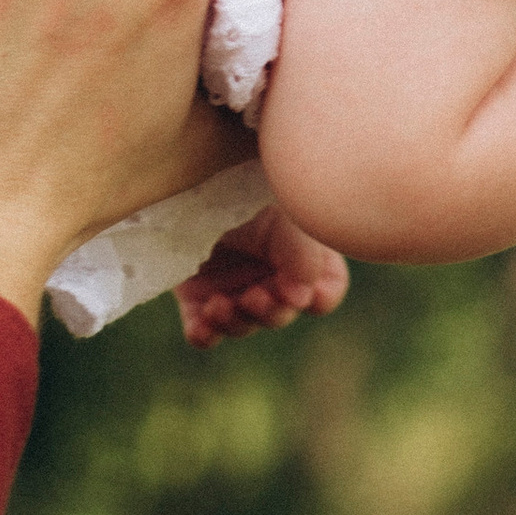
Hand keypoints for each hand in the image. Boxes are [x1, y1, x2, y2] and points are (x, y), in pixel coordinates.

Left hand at [177, 203, 350, 348]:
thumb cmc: (243, 186)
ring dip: (236, 322)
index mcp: (299, 254)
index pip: (327, 290)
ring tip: (219, 305)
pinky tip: (203, 324)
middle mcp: (269, 276)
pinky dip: (205, 334)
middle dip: (270, 311)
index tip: (301, 292)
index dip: (319, 298)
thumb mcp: (281, 213)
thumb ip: (302, 255)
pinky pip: (204, 332)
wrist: (188, 180)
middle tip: (254, 297)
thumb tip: (302, 299)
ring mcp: (232, 289)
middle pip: (282, 313)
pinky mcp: (196, 299)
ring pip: (243, 326)